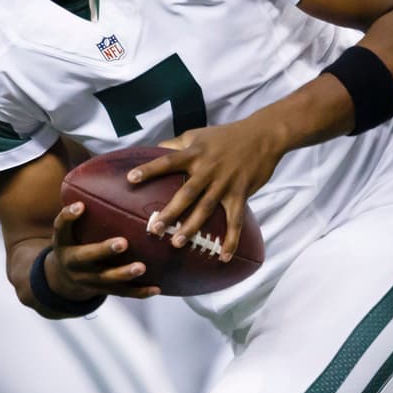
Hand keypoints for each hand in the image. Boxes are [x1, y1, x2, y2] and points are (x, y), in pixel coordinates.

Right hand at [47, 202, 160, 299]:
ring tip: (141, 266)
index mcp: (63, 242)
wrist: (61, 279)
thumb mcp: (70, 228)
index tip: (80, 206)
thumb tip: (109, 172)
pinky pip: (122, 293)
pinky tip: (157, 288)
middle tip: (122, 242)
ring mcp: (86, 279)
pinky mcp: (102, 291)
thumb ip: (85, 207)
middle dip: (103, 250)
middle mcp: (73, 261)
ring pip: (105, 279)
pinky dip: (139, 291)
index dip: (68, 217)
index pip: (61, 228)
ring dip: (124, 273)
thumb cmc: (75, 241)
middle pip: (86, 256)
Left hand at [128, 119, 284, 262]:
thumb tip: (154, 149)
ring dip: (192, 227)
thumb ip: (177, 144)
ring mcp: (225, 183)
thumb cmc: (226, 135)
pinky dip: (231, 240)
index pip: (167, 161)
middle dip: (170, 212)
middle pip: (186, 193)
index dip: (149, 169)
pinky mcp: (241, 193)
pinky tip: (223, 257)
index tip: (130, 179)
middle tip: (154, 229)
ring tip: (176, 243)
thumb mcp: (198, 135)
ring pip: (206, 208)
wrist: (263, 135)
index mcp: (195, 154)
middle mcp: (208, 169)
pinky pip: (235, 220)